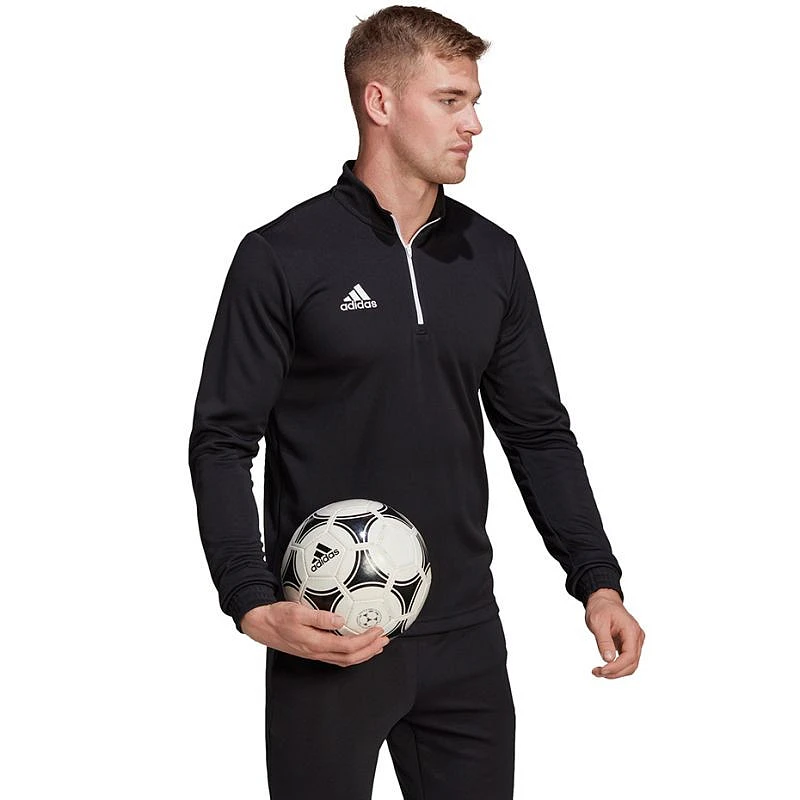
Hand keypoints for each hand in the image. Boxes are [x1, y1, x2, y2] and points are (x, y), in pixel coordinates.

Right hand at [240, 601, 390, 666]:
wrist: (261, 624)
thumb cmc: (277, 616)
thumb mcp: (297, 611)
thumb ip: (319, 617)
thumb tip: (340, 620)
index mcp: (316, 643)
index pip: (348, 647)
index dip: (366, 641)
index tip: (378, 631)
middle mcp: (317, 652)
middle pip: (351, 658)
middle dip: (370, 650)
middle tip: (385, 640)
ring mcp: (315, 654)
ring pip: (345, 660)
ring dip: (363, 654)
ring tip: (376, 645)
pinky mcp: (312, 650)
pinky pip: (337, 656)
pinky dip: (352, 653)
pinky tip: (356, 644)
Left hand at [584, 588, 644, 678]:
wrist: (603, 600)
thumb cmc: (601, 608)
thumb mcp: (598, 622)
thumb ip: (604, 641)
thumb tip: (608, 659)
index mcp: (631, 630)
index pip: (630, 656)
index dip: (617, 667)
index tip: (602, 671)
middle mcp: (637, 637)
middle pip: (632, 663)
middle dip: (615, 672)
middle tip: (597, 672)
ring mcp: (635, 641)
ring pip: (631, 664)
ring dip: (616, 672)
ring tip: (599, 671)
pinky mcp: (630, 644)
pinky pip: (627, 660)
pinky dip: (617, 667)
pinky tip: (605, 667)